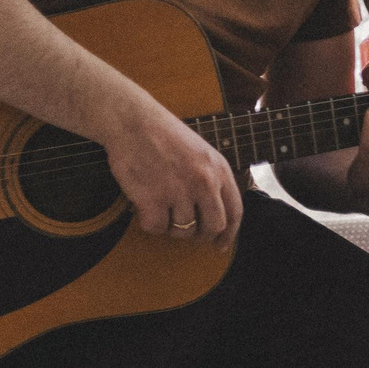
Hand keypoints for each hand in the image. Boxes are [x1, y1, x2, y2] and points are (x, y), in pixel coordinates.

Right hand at [100, 96, 243, 249]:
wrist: (132, 122)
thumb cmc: (165, 136)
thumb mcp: (202, 153)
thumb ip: (213, 181)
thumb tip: (218, 220)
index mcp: (219, 170)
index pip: (235, 212)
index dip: (229, 234)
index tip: (220, 245)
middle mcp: (203, 182)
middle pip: (213, 227)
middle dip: (201, 235)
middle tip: (188, 232)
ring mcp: (178, 191)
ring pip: (183, 231)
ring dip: (171, 226)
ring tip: (162, 207)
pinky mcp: (152, 198)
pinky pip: (157, 228)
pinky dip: (150, 222)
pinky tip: (145, 206)